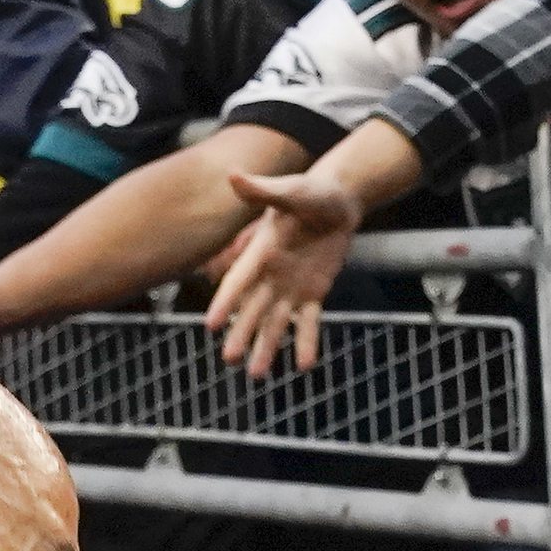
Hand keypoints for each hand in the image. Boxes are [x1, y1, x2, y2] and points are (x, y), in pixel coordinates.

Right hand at [208, 168, 364, 376]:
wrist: (340, 201)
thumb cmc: (313, 191)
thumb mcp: (292, 190)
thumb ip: (264, 190)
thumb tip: (233, 175)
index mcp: (262, 251)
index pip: (239, 280)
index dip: (226, 302)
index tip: (211, 325)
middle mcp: (271, 274)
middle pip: (253, 310)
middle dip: (241, 335)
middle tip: (229, 361)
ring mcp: (291, 286)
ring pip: (276, 323)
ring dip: (266, 347)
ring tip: (257, 376)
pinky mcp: (313, 292)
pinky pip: (308, 321)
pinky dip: (305, 342)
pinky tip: (302, 366)